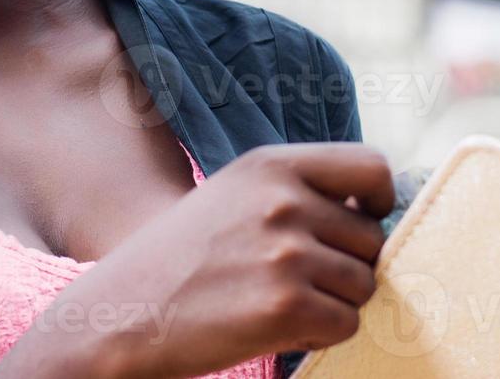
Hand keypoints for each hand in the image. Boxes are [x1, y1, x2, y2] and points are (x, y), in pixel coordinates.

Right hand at [0, 142, 394, 378]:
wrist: (120, 314)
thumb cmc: (179, 258)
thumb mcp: (234, 195)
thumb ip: (297, 191)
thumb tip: (372, 214)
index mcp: (272, 166)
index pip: (370, 168)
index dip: (379, 200)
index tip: (367, 219)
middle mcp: (283, 203)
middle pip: (371, 239)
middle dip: (347, 264)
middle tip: (297, 279)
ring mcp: (286, 255)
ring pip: (363, 285)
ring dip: (334, 302)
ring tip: (280, 301)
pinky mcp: (286, 308)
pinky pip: (346, 324)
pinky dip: (321, 334)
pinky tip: (276, 326)